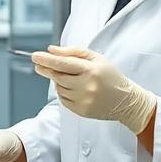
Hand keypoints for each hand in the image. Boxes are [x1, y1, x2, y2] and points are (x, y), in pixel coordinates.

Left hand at [32, 46, 156, 133]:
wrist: (126, 100)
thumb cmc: (110, 76)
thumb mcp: (96, 58)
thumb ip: (73, 52)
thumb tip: (51, 50)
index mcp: (91, 70)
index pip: (62, 64)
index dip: (46, 60)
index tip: (35, 56)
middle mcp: (86, 86)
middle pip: (57, 76)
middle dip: (46, 69)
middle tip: (39, 65)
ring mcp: (83, 100)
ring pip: (59, 88)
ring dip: (58, 81)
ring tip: (70, 78)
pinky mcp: (81, 111)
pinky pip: (63, 99)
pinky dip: (64, 92)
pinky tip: (74, 88)